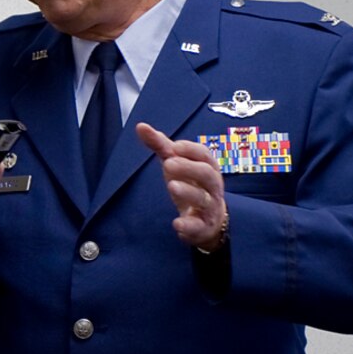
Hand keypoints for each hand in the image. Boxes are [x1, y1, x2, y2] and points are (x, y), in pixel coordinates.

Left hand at [136, 122, 227, 249]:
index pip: (205, 155)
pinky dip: (188, 225)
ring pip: (203, 198)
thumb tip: (140, 126)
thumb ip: (161, 146)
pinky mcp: (202, 227)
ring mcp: (209, 207)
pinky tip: (177, 223)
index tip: (174, 146)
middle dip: (189, 168)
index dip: (191, 150)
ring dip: (188, 192)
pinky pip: (198, 226)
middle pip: (206, 174)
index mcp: (207, 168)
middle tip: (168, 164)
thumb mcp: (176, 165)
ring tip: (171, 185)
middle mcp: (212, 186)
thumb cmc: (191, 185)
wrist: (208, 220)